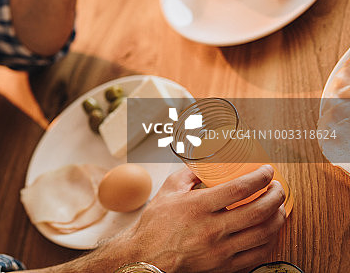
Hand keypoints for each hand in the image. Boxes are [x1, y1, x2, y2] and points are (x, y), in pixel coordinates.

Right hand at [119, 165, 286, 272]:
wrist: (148, 257)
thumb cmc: (156, 225)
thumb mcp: (167, 191)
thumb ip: (188, 175)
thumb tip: (204, 164)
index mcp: (198, 207)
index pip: (239, 189)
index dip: (259, 178)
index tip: (267, 171)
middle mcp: (212, 229)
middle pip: (258, 211)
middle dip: (275, 196)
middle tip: (278, 187)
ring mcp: (221, 250)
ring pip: (263, 233)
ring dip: (278, 218)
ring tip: (279, 207)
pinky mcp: (225, 266)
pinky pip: (258, 254)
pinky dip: (270, 240)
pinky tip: (270, 231)